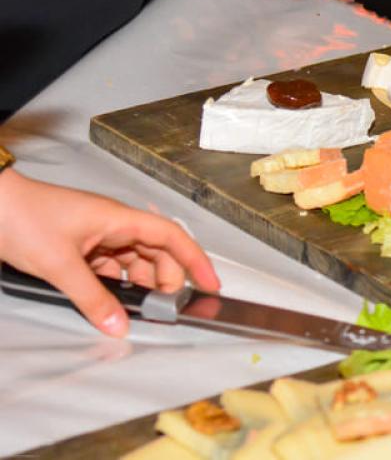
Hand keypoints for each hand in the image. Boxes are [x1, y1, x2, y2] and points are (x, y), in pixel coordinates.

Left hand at [0, 169, 219, 336]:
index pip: (172, 237)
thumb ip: (92, 299)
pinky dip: (116, 285)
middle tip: (163, 309)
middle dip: (165, 281)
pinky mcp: (83, 246)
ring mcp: (100, 235)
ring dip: (139, 285)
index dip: (195, 260)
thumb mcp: (60, 265)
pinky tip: (111, 302)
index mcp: (120, 219)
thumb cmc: (24, 218)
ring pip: (134, 262)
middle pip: (157, 253)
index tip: (211, 284)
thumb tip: (119, 326)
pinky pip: (112, 267)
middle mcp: (116, 225)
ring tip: (138, 310)